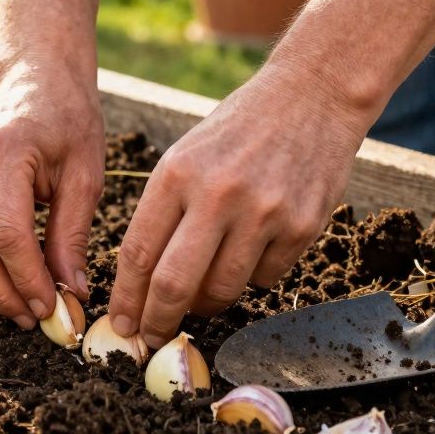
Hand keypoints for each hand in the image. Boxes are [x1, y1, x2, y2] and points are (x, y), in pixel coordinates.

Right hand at [0, 59, 104, 328]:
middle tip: (34, 318)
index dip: (28, 279)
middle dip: (1, 294)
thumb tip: (71, 291)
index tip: (53, 306)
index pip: (6, 235)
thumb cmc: (68, 120)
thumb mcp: (85, 173)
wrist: (36, 77)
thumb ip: (73, 233)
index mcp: (1, 152)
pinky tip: (3, 284)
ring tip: (20, 307)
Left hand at [108, 66, 371, 347]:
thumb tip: (144, 283)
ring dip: (207, 304)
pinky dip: (252, 278)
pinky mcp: (301, 227)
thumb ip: (164, 214)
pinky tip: (253, 250)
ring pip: (222, 291)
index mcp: (177, 174)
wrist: (312, 96)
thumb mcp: (186, 156)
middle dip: (158, 322)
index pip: (138, 253)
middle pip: (174, 285)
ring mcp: (263, 213)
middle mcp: (218, 194)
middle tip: (153, 337)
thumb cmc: (239, 130)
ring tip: (203, 295)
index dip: (126, 298)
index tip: (122, 323)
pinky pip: (265, 279)